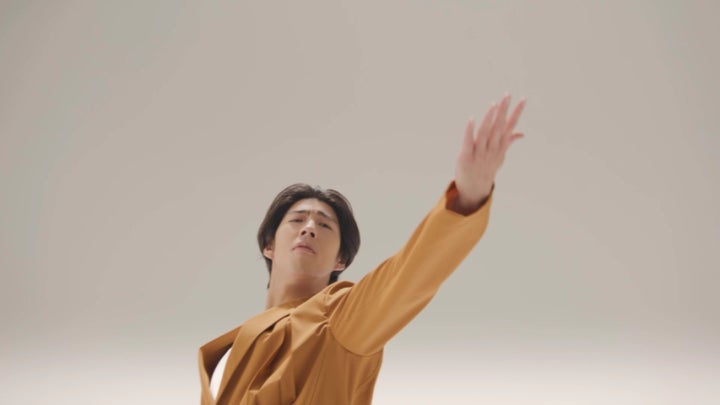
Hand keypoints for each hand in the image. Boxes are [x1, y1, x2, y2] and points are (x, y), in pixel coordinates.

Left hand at [453, 94, 525, 212]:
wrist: (475, 189)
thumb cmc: (487, 169)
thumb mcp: (500, 156)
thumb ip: (509, 142)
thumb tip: (521, 133)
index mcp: (500, 146)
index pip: (510, 126)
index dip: (516, 112)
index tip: (523, 99)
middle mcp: (491, 148)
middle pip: (498, 127)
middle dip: (503, 111)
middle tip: (508, 96)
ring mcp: (479, 153)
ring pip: (485, 133)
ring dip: (489, 119)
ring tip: (494, 105)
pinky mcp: (465, 157)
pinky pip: (468, 142)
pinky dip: (469, 131)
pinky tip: (472, 119)